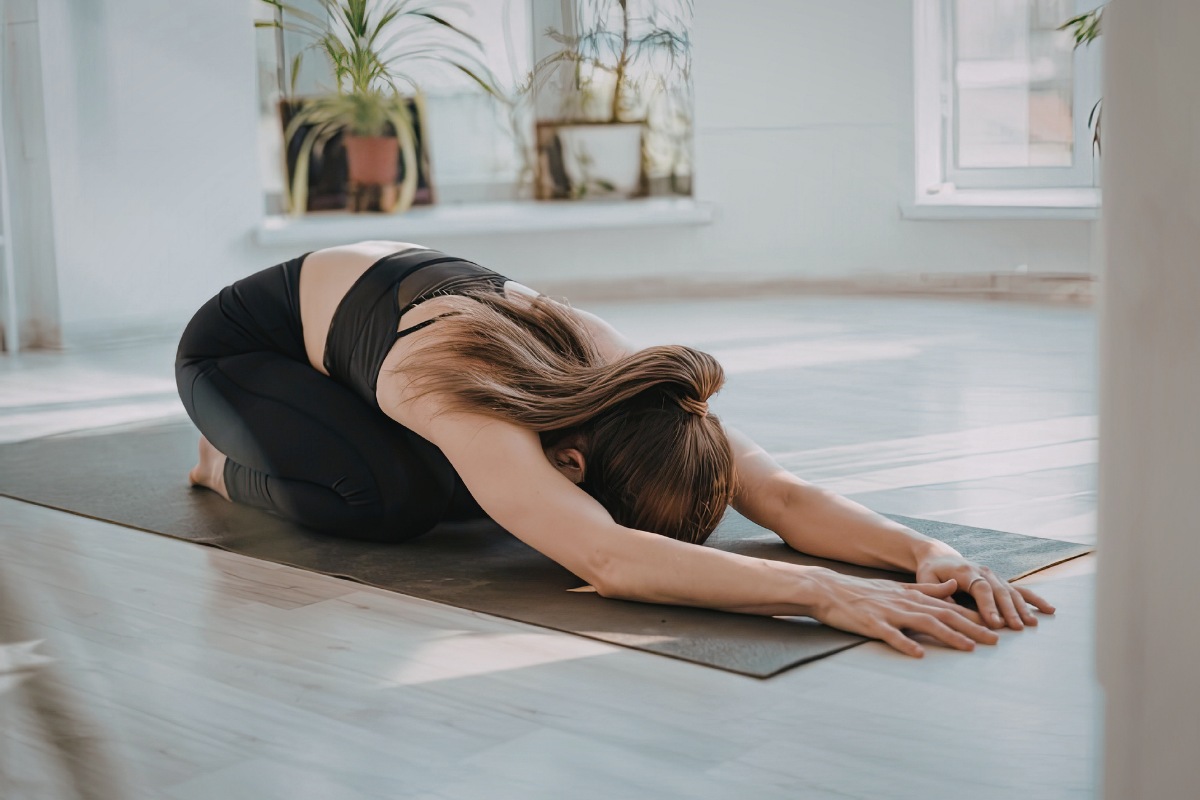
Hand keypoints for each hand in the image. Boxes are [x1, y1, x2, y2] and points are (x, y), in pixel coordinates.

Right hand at [810, 570, 999, 657]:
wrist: (828, 589)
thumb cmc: (863, 592)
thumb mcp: (898, 587)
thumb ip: (927, 589)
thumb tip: (954, 586)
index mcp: (913, 596)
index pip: (950, 607)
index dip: (975, 617)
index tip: (997, 627)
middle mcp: (906, 603)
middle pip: (945, 615)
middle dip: (972, 628)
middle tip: (995, 641)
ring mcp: (889, 613)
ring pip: (924, 624)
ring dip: (949, 636)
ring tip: (968, 648)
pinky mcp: (872, 623)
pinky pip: (890, 635)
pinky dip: (905, 644)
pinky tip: (918, 655)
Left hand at [915, 550, 1055, 630]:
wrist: (940, 556)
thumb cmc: (931, 571)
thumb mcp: (926, 579)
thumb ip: (938, 590)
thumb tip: (952, 601)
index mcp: (965, 571)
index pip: (980, 588)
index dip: (988, 605)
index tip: (995, 622)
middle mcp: (983, 571)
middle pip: (999, 591)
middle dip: (1009, 610)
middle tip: (1016, 628)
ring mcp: (994, 576)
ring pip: (1011, 591)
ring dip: (1022, 608)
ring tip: (1031, 624)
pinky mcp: (1000, 581)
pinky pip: (1020, 590)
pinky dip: (1034, 599)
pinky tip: (1049, 610)